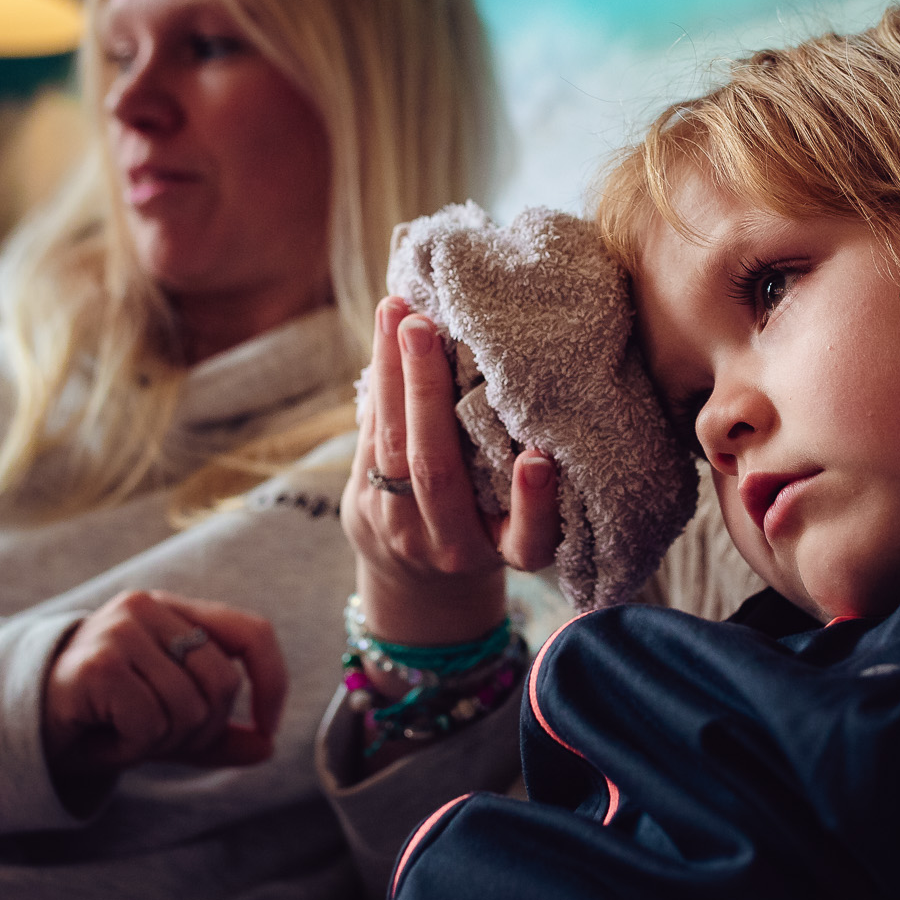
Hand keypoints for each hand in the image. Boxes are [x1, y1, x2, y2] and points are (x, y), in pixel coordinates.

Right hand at [43, 591, 286, 790]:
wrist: (21, 724)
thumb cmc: (100, 717)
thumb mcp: (167, 725)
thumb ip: (216, 735)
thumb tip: (267, 748)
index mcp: (176, 613)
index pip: (253, 632)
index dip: (273, 682)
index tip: (268, 729)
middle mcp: (150, 610)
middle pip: (222, 684)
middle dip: (199, 730)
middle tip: (154, 737)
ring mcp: (121, 631)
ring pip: (187, 708)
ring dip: (159, 741)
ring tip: (122, 733)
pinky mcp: (98, 664)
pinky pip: (150, 723)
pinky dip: (132, 747)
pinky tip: (103, 736)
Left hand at [341, 296, 561, 651]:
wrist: (420, 587)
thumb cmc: (489, 531)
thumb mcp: (517, 524)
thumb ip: (526, 477)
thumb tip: (519, 376)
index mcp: (505, 552)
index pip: (528, 539)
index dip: (534, 504)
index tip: (539, 460)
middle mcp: (452, 546)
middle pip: (436, 472)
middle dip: (426, 395)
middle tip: (421, 327)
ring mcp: (399, 530)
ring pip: (390, 448)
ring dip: (389, 374)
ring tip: (394, 312)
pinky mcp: (360, 509)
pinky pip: (367, 440)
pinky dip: (378, 386)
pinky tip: (384, 337)